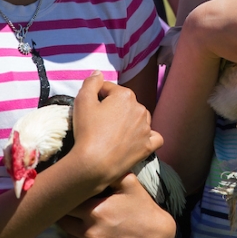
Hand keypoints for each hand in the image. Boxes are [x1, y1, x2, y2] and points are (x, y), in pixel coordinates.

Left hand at [57, 173, 175, 237]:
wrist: (156, 237)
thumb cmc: (141, 207)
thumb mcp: (129, 183)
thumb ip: (110, 171)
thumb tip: (94, 161)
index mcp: (94, 211)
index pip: (66, 204)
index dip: (68, 199)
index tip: (70, 195)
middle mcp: (90, 233)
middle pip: (64, 222)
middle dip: (67, 214)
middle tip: (75, 208)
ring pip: (69, 237)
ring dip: (73, 229)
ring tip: (83, 221)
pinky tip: (90, 236)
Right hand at [69, 72, 161, 188]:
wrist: (94, 164)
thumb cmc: (87, 131)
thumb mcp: (82, 101)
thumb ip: (91, 82)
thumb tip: (98, 73)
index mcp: (125, 95)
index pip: (109, 89)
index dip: (96, 97)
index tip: (89, 108)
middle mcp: (140, 109)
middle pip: (125, 103)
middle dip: (113, 108)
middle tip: (98, 122)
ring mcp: (146, 128)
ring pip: (140, 118)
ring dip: (130, 120)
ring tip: (115, 132)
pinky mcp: (148, 146)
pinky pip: (154, 137)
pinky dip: (147, 137)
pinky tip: (138, 139)